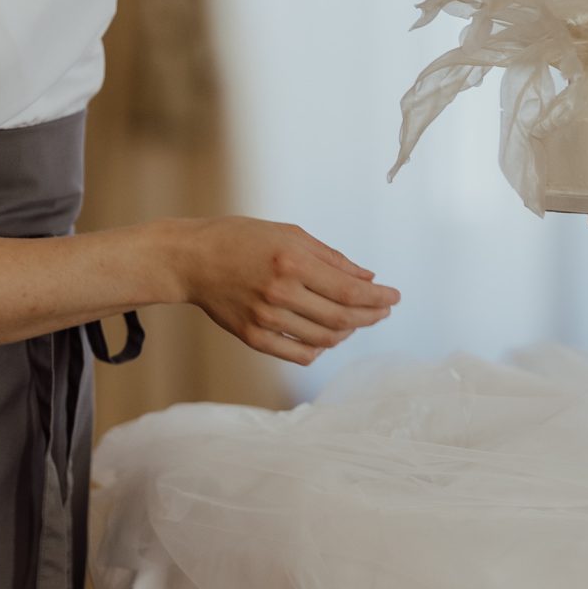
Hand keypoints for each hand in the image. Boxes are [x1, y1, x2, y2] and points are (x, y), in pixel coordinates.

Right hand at [175, 217, 400, 365]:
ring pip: (324, 339)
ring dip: (349, 331)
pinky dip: (322, 348)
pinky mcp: (252, 337)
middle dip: (371, 315)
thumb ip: (331, 258)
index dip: (378, 298)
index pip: (348, 290)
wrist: (192, 259)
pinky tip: (328, 336)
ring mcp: (265, 318)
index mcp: (291, 260)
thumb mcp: (289, 234)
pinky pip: (299, 354)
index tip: (395, 298)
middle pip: (342, 318)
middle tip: (382, 310)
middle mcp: (279, 292)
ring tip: (356, 320)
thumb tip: (368, 278)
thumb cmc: (242, 238)